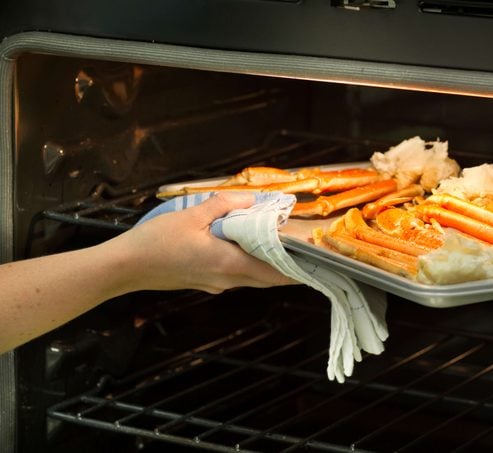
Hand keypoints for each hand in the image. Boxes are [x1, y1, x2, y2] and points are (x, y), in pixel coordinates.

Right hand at [107, 192, 297, 293]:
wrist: (125, 268)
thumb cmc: (155, 243)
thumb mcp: (190, 216)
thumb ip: (224, 206)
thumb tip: (251, 201)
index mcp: (228, 264)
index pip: (274, 271)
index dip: (297, 268)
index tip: (315, 262)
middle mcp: (226, 279)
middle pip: (266, 277)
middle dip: (287, 267)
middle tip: (302, 253)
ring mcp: (215, 284)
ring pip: (251, 277)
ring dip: (267, 265)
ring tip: (278, 247)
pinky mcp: (204, 282)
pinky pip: (235, 276)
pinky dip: (248, 264)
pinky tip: (243, 248)